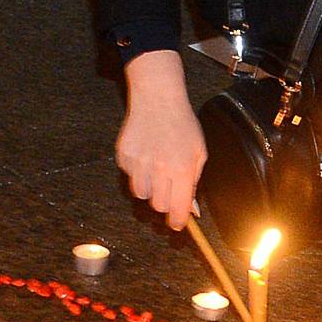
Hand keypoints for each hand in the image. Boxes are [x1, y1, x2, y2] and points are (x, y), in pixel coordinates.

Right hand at [117, 51, 206, 229]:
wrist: (157, 98)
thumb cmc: (182, 123)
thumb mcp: (198, 152)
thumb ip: (194, 182)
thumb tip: (190, 209)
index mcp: (181, 169)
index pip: (178, 208)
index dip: (177, 221)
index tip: (177, 224)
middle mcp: (159, 168)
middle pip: (158, 205)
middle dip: (165, 202)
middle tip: (169, 188)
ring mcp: (138, 162)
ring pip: (141, 194)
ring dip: (149, 188)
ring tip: (156, 169)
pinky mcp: (124, 156)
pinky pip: (130, 176)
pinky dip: (137, 172)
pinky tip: (145, 154)